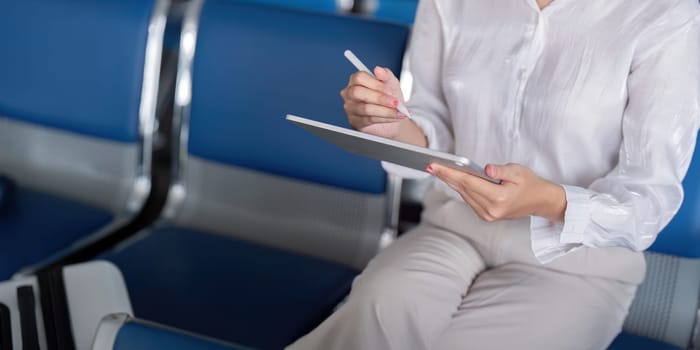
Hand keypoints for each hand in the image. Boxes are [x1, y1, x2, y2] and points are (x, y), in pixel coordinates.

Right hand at [340, 66, 408, 138]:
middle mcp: (350, 94)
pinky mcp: (355, 122)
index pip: (359, 78)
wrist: (394, 115)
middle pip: (358, 92)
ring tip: (399, 111)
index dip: (375, 84)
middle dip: (379, 98)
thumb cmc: (389, 98)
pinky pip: (369, 120)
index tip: (389, 89)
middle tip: (395, 102)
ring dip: (386, 111)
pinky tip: (395, 117)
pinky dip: (385, 118)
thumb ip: (386, 75)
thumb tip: (378, 69)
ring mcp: (350, 108)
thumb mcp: (391, 83)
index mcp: (356, 81)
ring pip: (365, 108)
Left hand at [427, 162, 566, 222]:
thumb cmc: (529, 183)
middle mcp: (491, 210)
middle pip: (462, 189)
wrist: (539, 201)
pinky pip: (468, 199)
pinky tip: (451, 178)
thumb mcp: (518, 171)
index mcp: (499, 198)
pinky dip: (460, 188)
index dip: (450, 173)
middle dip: (445, 176)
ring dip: (450, 181)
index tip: (435, 166)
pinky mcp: (485, 216)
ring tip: (437, 169)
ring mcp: (487, 215)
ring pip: (463, 194)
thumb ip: (501, 170)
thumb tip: (486, 169)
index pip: (468, 182)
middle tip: (430, 165)